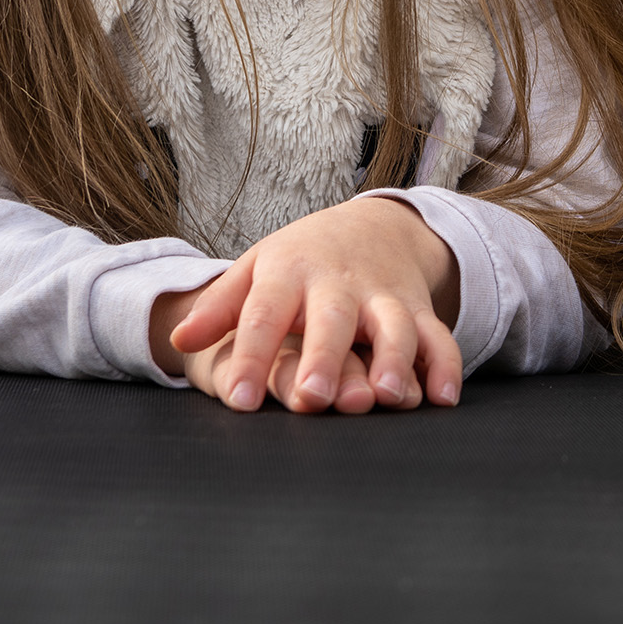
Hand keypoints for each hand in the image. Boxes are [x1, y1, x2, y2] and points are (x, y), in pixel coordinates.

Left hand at [150, 195, 464, 413]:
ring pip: (394, 326)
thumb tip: (178, 338)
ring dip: (394, 359)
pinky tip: (442, 398)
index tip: (239, 400)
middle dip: (325, 358)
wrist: (376, 223)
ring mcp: (384, 295)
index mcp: (289, 272)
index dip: (251, 356)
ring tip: (386, 395)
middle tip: (313, 398)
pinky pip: (438, 337)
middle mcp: (339, 283)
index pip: (264, 314)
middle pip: (332, 319)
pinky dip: (444, 366)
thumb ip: (220, 307)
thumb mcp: (257, 269)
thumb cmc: (302, 260)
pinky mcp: (420, 310)